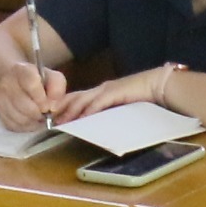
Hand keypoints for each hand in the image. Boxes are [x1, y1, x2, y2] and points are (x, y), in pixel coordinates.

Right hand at [0, 59, 67, 129]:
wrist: (18, 83)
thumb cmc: (40, 81)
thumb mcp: (53, 77)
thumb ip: (57, 88)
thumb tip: (53, 107)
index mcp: (22, 70)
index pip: (31, 84)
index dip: (42, 99)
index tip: (48, 106)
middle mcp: (7, 82)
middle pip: (25, 106)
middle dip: (40, 114)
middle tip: (46, 114)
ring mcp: (0, 98)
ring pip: (20, 118)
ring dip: (34, 122)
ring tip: (40, 117)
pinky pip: (14, 126)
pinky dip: (26, 127)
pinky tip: (31, 121)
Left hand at [47, 68, 167, 126]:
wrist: (156, 84)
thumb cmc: (139, 96)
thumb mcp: (118, 105)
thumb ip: (106, 111)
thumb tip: (92, 122)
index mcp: (99, 91)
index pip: (76, 97)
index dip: (63, 105)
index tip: (53, 116)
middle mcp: (100, 89)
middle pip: (74, 97)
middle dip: (61, 108)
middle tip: (49, 119)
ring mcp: (107, 90)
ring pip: (83, 100)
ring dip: (70, 111)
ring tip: (61, 121)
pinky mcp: (115, 93)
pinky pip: (99, 102)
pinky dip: (89, 110)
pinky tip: (82, 118)